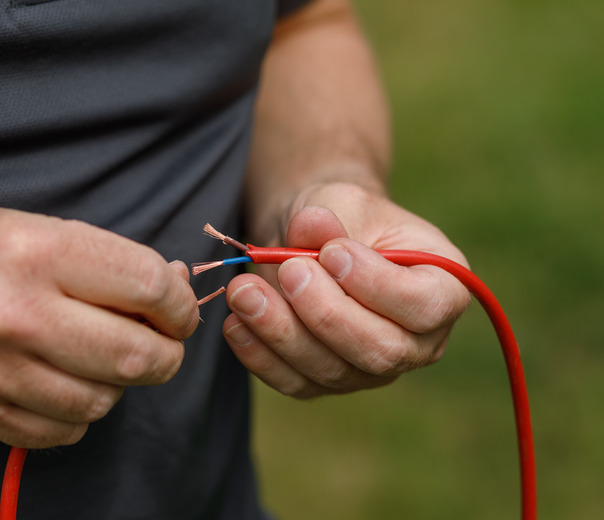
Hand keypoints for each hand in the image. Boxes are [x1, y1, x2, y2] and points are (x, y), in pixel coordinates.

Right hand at [0, 206, 198, 447]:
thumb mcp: (23, 226)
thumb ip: (101, 258)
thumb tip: (172, 285)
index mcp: (33, 251)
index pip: (147, 285)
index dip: (179, 301)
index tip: (177, 306)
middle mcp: (16, 315)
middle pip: (139, 356)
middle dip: (169, 351)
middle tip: (161, 339)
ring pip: (106, 400)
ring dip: (121, 381)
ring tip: (98, 353)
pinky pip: (66, 431)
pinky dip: (81, 409)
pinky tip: (62, 379)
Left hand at [222, 182, 470, 397]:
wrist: (312, 240)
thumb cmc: (342, 217)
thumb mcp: (341, 199)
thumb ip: (331, 213)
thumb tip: (309, 227)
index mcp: (443, 289)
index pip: (426, 306)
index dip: (376, 285)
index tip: (332, 252)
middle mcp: (417, 340)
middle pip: (380, 350)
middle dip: (326, 313)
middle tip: (288, 271)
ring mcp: (371, 369)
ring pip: (331, 371)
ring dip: (281, 332)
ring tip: (243, 291)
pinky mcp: (326, 381)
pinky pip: (296, 383)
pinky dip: (261, 356)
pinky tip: (235, 324)